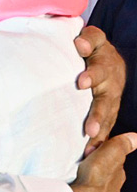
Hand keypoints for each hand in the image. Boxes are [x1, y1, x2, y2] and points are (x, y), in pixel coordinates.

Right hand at [70, 132, 136, 191]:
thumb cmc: (90, 182)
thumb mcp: (108, 156)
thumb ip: (121, 146)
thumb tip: (136, 137)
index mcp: (116, 184)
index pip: (113, 171)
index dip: (104, 164)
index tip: (91, 158)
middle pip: (106, 191)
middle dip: (97, 185)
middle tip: (81, 178)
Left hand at [74, 26, 124, 153]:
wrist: (106, 59)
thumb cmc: (92, 48)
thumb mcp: (91, 39)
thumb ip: (87, 39)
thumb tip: (79, 44)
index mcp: (105, 66)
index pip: (99, 69)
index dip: (92, 75)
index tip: (82, 81)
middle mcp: (110, 85)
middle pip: (106, 101)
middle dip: (98, 115)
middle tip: (90, 128)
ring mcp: (111, 100)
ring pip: (108, 117)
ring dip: (100, 131)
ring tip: (91, 144)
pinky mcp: (108, 112)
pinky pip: (105, 126)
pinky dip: (99, 140)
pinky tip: (90, 153)